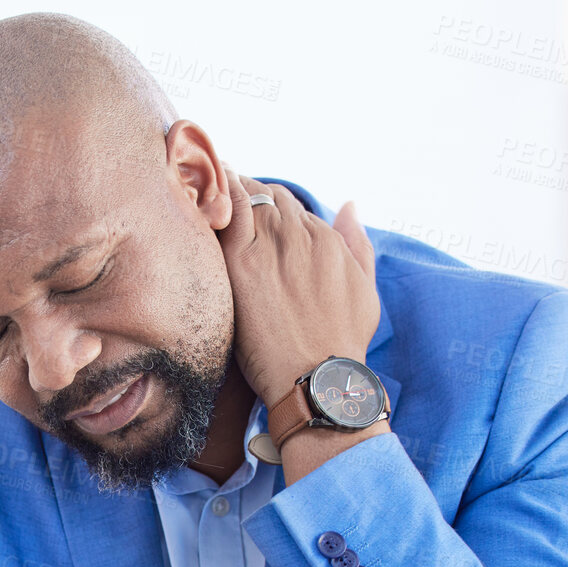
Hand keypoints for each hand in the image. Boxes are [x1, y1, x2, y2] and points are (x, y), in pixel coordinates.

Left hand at [219, 170, 379, 407]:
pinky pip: (229, 213)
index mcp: (328, 240)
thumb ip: (358, 243)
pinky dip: (217, 199)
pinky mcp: (243, 263)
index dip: (266, 204)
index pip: (289, 204)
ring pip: (248, 197)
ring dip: (228, 189)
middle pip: (268, 196)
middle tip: (217, 195)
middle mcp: (302, 235)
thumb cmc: (342, 344)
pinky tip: (202, 198)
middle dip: (245, 192)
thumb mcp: (365, 288)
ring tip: (206, 190)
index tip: (246, 211)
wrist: (319, 377)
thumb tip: (348, 204)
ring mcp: (273, 247)